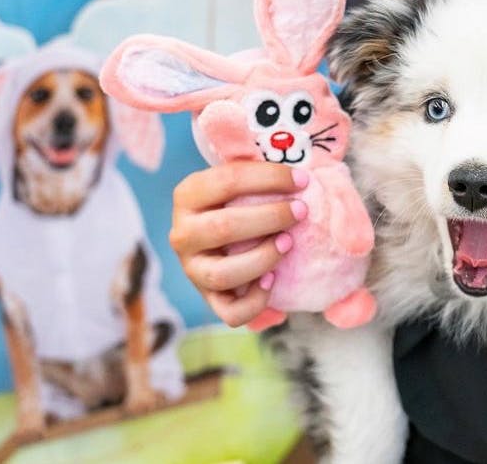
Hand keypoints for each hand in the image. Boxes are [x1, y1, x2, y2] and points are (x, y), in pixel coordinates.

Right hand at [169, 161, 308, 326]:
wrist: (216, 238)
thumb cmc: (236, 202)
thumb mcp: (238, 182)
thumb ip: (258, 175)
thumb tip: (302, 174)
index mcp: (187, 196)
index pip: (227, 181)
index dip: (269, 178)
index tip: (302, 180)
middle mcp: (183, 234)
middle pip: (224, 228)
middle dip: (270, 218)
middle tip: (301, 211)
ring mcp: (192, 269)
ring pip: (222, 274)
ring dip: (262, 258)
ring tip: (288, 243)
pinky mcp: (208, 299)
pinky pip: (229, 312)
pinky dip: (255, 301)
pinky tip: (273, 281)